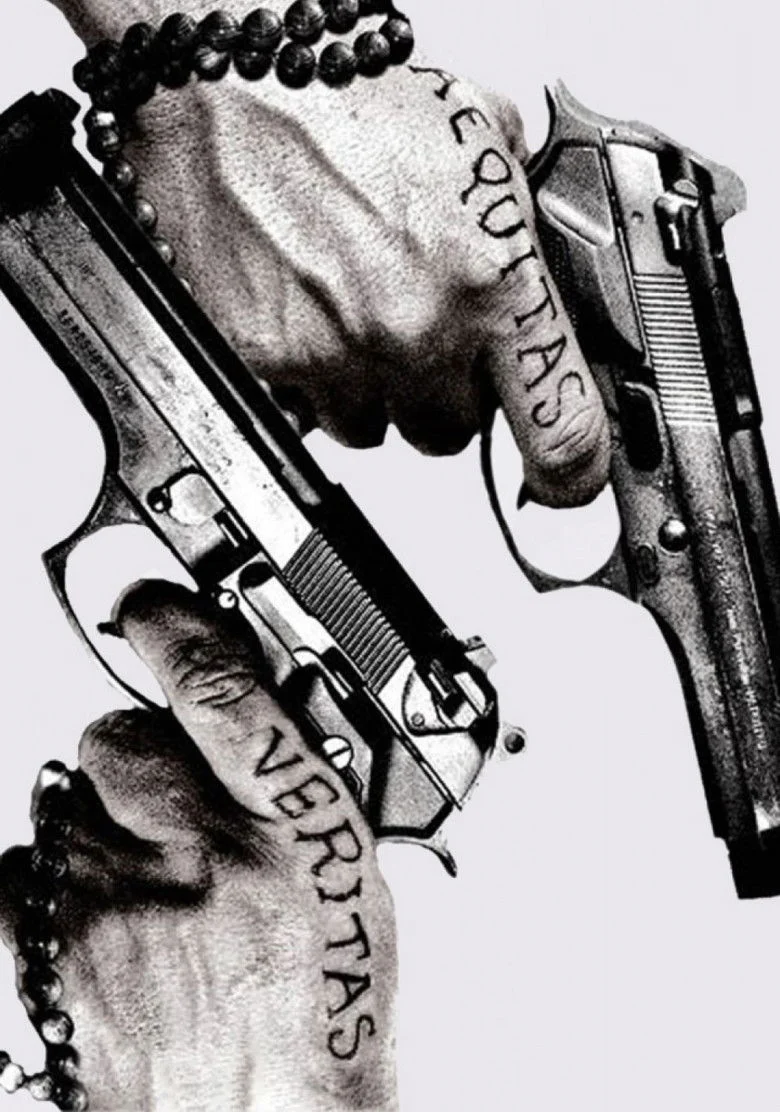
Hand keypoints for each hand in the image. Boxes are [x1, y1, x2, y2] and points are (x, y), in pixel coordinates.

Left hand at [0, 582, 397, 1111]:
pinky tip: (106, 921)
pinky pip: (22, 865)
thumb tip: (247, 709)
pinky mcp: (53, 949)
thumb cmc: (319, 1013)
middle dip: (136, 760)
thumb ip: (293, 783)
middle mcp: (202, 858)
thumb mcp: (351, 877)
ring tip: (147, 888)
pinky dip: (56, 882)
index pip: (220, 688)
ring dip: (98, 825)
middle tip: (173, 817)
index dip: (177, 629)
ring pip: (63, 799)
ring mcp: (117, 904)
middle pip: (115, 737)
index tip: (154, 610)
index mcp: (292, 829)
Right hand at [49, 0, 609, 505]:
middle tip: (420, 329)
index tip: (566, 481)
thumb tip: (543, 284)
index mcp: (489, 281)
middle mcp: (415, 330)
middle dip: (443, 393)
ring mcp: (335, 354)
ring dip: (373, 387)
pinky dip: (308, 375)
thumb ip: (522, 232)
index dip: (571, 475)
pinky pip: (304, 409)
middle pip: (452, 434)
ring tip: (351, 307)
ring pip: (373, 428)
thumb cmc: (350, 100)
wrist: (234, 80)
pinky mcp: (267, 362)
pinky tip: (304, 309)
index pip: (559, 432)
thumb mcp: (479, 147)